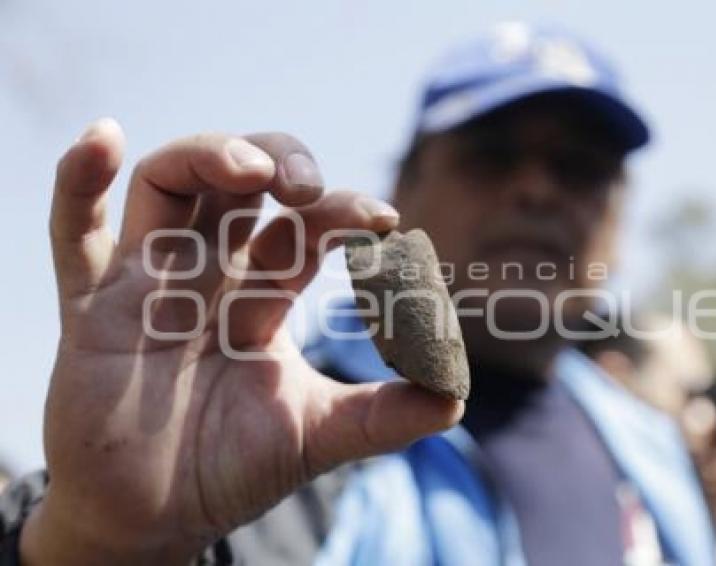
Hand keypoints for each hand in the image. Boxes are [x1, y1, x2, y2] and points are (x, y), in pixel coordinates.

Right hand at [21, 119, 462, 564]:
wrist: (154, 518)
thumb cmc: (229, 466)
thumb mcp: (315, 435)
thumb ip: (383, 415)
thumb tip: (456, 394)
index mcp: (260, 292)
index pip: (302, 227)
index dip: (340, 211)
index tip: (383, 221)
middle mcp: (207, 274)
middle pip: (236, 183)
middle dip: (277, 162)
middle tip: (307, 184)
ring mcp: (148, 284)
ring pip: (168, 184)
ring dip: (206, 155)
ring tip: (250, 168)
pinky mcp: (91, 311)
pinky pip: (73, 235)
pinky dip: (79, 181)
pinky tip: (103, 137)